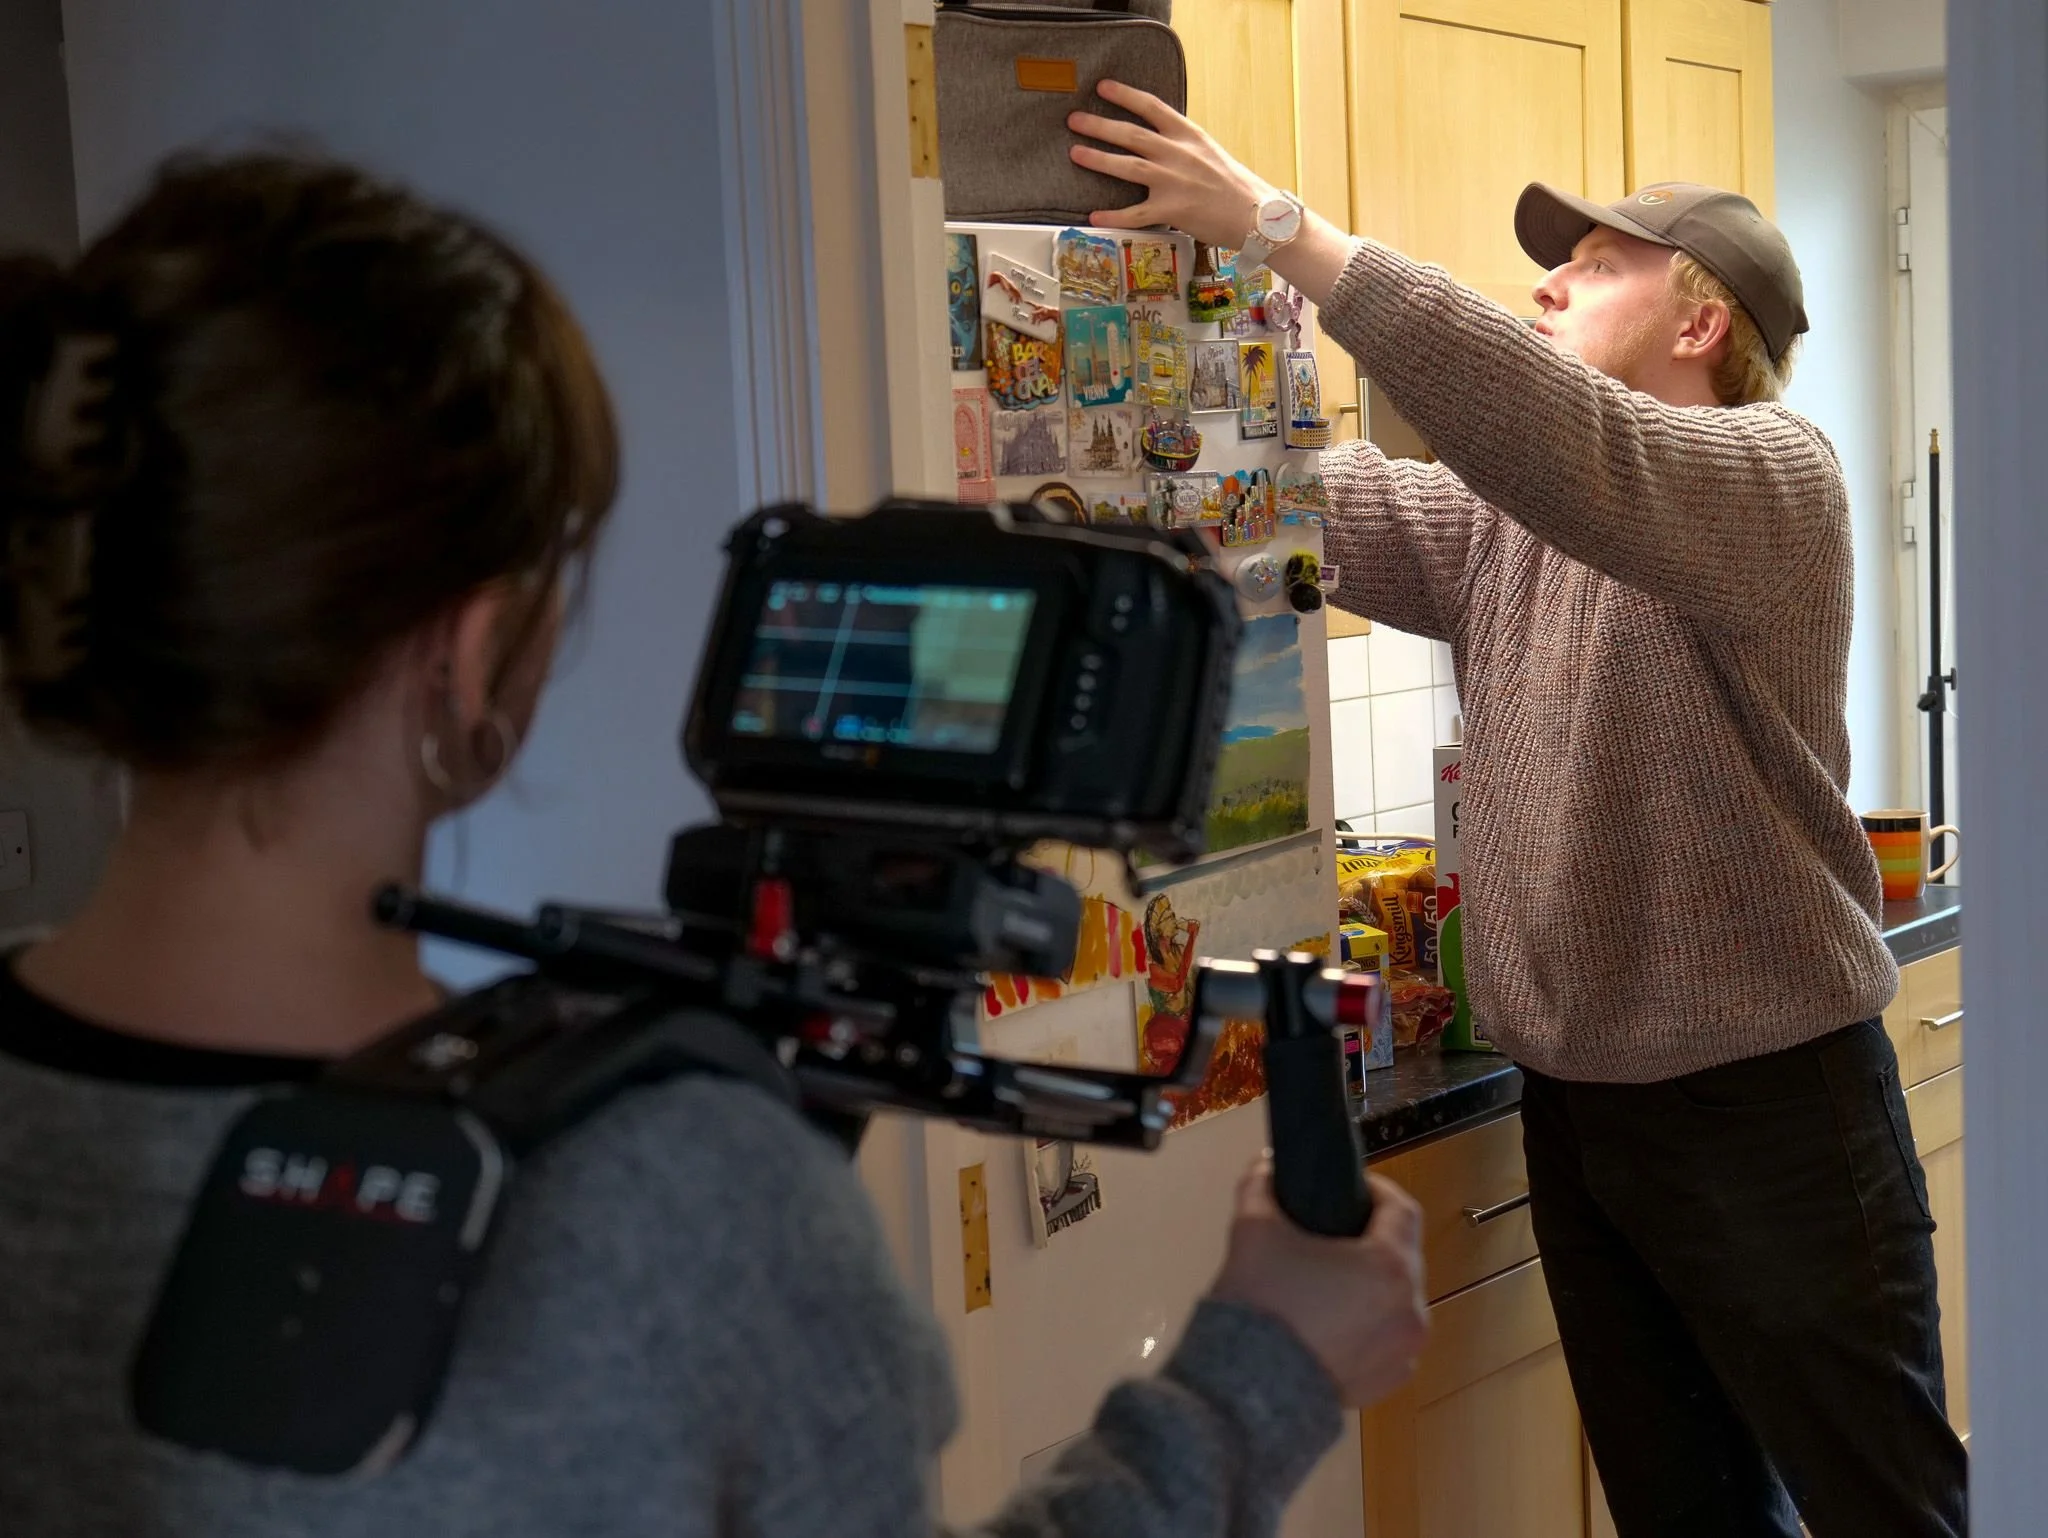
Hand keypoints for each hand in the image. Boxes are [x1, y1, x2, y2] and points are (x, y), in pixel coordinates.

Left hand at [1067, 79, 1270, 247]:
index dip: (1125, 95)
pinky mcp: (1172, 210)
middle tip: (1075, 119)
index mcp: (1189, 135)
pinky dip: (1113, 216)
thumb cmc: (1234, 186)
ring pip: (1129, 167)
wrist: (1256, 214)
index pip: (1152, 107)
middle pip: (1132, 134)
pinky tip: (1093, 217)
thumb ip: (1182, 146)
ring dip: (1099, 159)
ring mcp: (1174, 182)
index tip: (1103, 87)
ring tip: (1075, 153)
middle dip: (1100, 125)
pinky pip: (1135, 213)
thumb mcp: (1208, 153)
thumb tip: (1156, 142)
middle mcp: (1179, 154)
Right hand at [1208, 1161, 1427, 1407]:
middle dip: (1371, 1240)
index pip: (1401, 1209)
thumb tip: (1266, 1164)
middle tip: (1329, 1236)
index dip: (1375, 1191)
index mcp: (1390, 1265)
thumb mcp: (1253, 1229)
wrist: (1247, 1393)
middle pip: (1401, 1256)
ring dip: (1372, 1286)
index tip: (1346, 1189)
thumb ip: (1261, 1185)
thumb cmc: (1262, 1301)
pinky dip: (1369, 1328)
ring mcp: (1404, 1352)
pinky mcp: (1387, 1384)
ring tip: (1329, 1285)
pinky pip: (1388, 1342)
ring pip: (1396, 1301)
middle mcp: (1411, 1308)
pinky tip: (1332, 1327)